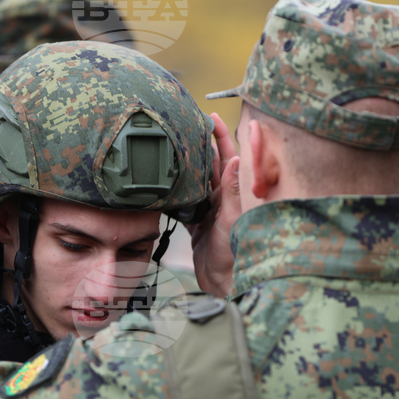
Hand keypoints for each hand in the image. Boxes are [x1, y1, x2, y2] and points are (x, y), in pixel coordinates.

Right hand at [188, 113, 240, 296]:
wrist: (223, 283)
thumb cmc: (235, 253)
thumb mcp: (234, 219)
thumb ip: (233, 190)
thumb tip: (236, 157)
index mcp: (233, 192)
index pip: (228, 156)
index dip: (220, 135)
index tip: (209, 115)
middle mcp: (221, 198)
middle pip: (209, 164)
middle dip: (199, 143)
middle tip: (184, 123)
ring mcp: (208, 210)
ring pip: (195, 181)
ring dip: (185, 165)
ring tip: (171, 147)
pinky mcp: (196, 224)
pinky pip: (183, 202)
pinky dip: (174, 193)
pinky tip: (162, 183)